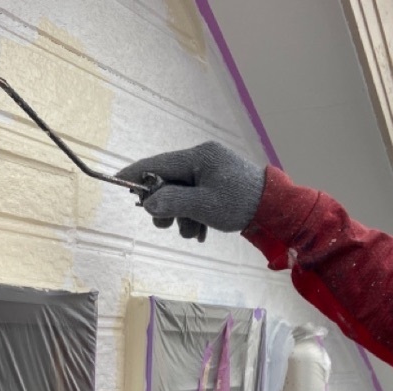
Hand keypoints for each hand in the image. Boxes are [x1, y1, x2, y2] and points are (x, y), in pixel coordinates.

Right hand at [116, 141, 265, 241]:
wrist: (275, 209)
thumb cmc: (240, 204)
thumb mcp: (203, 206)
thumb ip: (173, 202)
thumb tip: (147, 203)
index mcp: (198, 157)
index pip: (158, 163)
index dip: (136, 174)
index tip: (117, 181)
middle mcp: (203, 160)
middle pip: (168, 181)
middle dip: (165, 206)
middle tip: (166, 224)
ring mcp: (211, 171)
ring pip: (181, 194)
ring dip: (182, 217)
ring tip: (195, 232)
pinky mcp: (218, 184)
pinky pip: (194, 199)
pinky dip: (194, 216)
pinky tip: (203, 231)